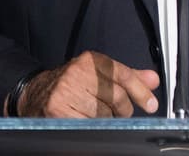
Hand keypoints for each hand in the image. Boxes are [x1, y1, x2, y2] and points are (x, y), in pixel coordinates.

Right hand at [15, 51, 159, 117]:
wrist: (35, 93)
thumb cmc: (72, 84)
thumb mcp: (100, 74)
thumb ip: (127, 77)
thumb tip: (152, 80)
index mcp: (91, 60)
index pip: (123, 74)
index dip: (140, 91)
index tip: (151, 104)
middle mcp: (78, 72)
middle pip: (116, 96)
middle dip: (124, 110)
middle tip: (122, 114)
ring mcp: (66, 92)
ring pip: (103, 113)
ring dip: (108, 120)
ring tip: (100, 116)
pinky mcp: (57, 110)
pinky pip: (87, 124)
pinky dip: (93, 127)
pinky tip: (89, 122)